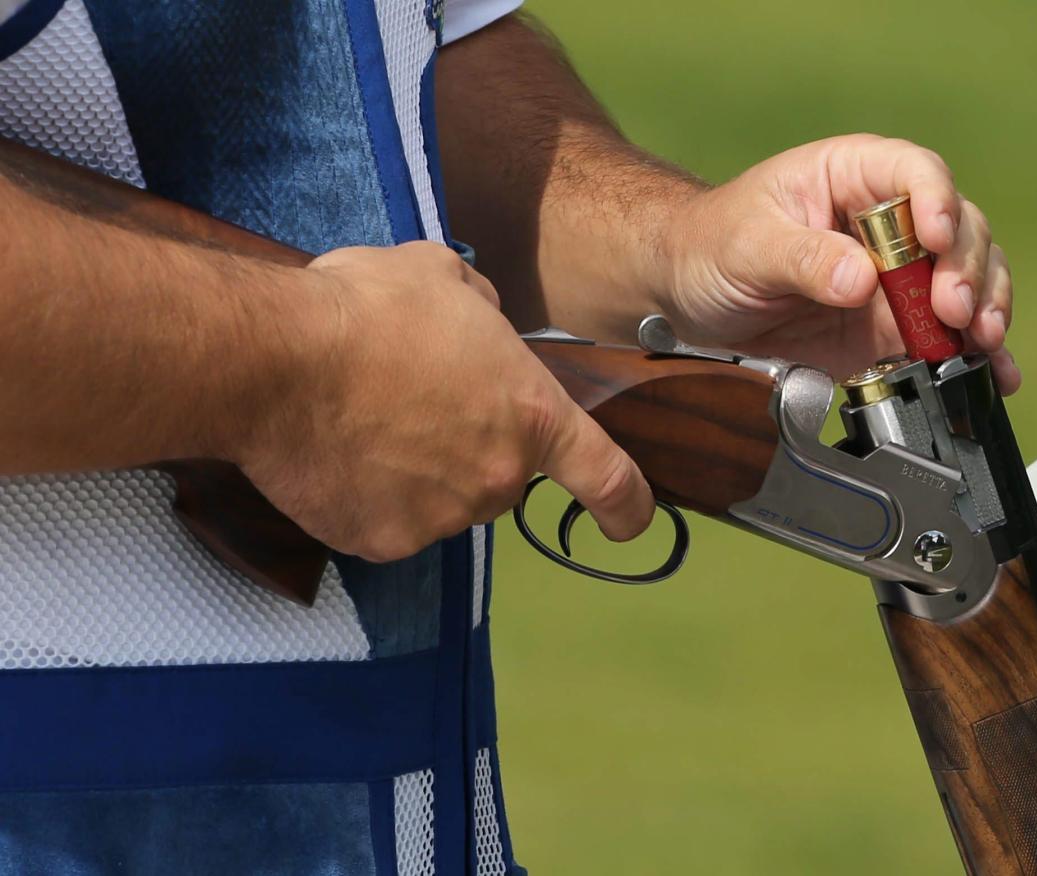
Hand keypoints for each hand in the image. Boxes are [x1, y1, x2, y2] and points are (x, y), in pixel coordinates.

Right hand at [231, 242, 653, 560]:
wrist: (278, 360)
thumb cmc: (367, 310)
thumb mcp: (443, 279)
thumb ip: (482, 311)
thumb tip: (480, 323)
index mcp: (530, 416)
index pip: (603, 475)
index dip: (625, 503)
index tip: (630, 523)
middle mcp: (496, 478)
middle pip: (496, 474)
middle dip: (466, 445)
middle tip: (410, 399)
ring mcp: (438, 518)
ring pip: (437, 499)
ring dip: (413, 469)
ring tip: (362, 415)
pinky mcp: (380, 541)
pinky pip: (384, 521)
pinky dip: (365, 496)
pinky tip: (336, 450)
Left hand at [659, 134, 1018, 393]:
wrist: (687, 298)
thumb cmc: (710, 246)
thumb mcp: (746, 246)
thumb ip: (802, 258)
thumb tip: (860, 279)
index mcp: (852, 177)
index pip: (915, 173)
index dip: (937, 202)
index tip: (936, 238)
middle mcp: (888, 223)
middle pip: (958, 230)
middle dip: (966, 270)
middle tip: (954, 310)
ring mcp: (895, 277)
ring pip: (967, 282)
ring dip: (984, 312)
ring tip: (981, 343)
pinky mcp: (890, 328)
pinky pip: (944, 339)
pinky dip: (975, 358)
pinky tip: (995, 375)